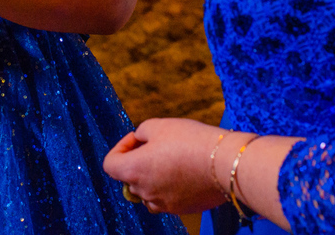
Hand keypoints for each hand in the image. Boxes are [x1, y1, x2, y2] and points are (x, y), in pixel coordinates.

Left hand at [103, 118, 229, 214]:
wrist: (225, 162)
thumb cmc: (190, 140)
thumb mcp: (158, 125)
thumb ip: (141, 133)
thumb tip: (140, 141)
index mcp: (133, 170)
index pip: (110, 164)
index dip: (120, 147)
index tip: (137, 138)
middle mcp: (145, 192)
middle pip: (129, 177)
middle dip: (138, 159)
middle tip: (157, 143)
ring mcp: (163, 204)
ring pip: (148, 191)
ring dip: (152, 176)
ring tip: (171, 158)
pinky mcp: (182, 209)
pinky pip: (167, 198)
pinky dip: (170, 186)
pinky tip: (185, 170)